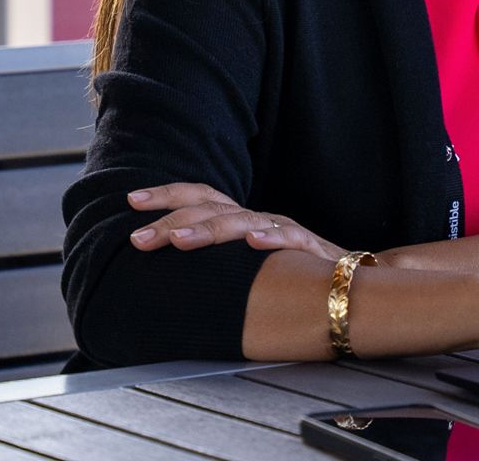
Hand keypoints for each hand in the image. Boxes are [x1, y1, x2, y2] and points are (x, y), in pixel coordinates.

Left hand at [124, 182, 341, 260]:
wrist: (348, 283)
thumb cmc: (288, 273)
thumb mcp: (242, 265)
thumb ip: (213, 261)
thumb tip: (164, 267)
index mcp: (239, 219)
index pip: (199, 197)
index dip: (166, 196)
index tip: (131, 200)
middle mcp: (257, 219)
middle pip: (211, 208)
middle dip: (171, 221)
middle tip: (139, 238)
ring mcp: (282, 231)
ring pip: (242, 223)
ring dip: (209, 230)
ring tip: (179, 240)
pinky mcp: (310, 250)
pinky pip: (291, 241)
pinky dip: (272, 241)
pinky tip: (253, 244)